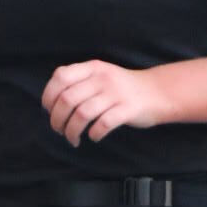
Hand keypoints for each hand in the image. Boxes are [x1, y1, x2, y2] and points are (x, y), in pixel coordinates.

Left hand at [41, 58, 166, 145]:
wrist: (157, 92)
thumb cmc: (122, 89)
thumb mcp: (100, 75)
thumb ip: (78, 81)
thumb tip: (51, 101)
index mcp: (92, 68)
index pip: (60, 77)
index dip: (49, 96)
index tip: (49, 110)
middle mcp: (102, 78)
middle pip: (68, 99)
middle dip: (57, 119)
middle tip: (59, 130)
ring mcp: (116, 93)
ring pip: (82, 114)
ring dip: (72, 131)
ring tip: (72, 138)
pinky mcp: (128, 109)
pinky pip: (104, 124)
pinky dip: (94, 134)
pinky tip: (94, 137)